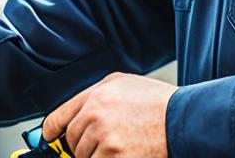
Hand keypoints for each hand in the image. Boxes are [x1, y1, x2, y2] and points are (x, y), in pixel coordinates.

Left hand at [42, 73, 175, 157]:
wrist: (184, 119)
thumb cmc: (158, 103)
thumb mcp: (124, 84)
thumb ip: (96, 96)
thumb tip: (76, 116)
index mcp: (96, 96)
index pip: (59, 117)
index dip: (52, 131)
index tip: (50, 137)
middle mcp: (96, 117)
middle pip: (72, 142)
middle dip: (83, 146)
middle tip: (106, 143)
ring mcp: (105, 140)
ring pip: (85, 157)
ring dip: (98, 156)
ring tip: (122, 146)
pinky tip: (126, 153)